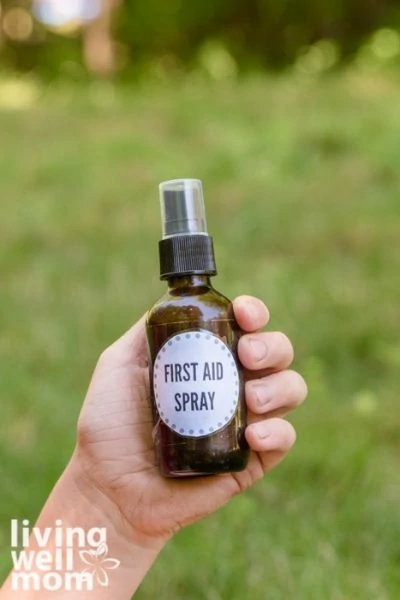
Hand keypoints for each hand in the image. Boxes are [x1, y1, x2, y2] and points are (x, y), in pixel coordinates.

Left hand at [75, 296, 306, 546]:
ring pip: (290, 388)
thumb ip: (146, 329)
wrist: (107, 485)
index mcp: (208, 360)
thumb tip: (173, 300)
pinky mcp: (251, 459)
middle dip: (271, 345)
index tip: (242, 313)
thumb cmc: (108, 425)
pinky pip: (285, 437)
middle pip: (277, 352)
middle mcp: (232, 385)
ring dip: (279, 385)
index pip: (246, 327)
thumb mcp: (119, 363)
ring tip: (250, 398)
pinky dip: (278, 430)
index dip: (254, 312)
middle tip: (245, 354)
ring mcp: (244, 422)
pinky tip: (253, 433)